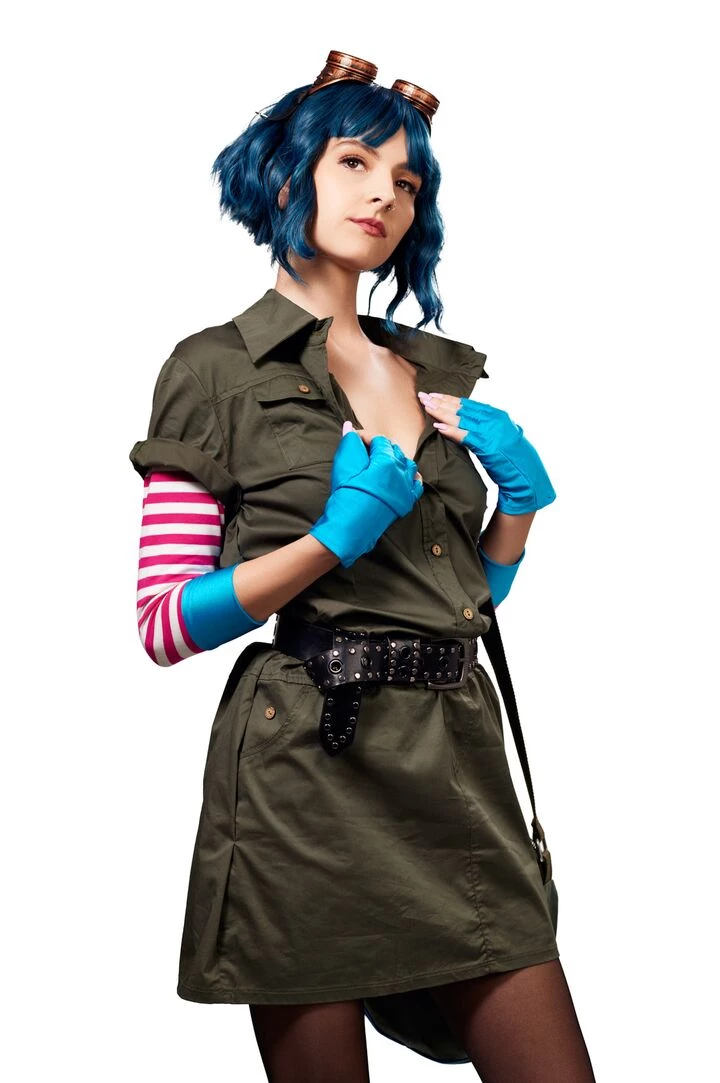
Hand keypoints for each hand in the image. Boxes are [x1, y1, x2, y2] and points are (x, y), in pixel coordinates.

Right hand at [309, 422, 423, 566]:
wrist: (350, 528)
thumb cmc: (345, 496)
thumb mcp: (344, 467)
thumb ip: (349, 444)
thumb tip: (349, 427)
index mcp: (386, 461)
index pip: (379, 440)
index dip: (365, 436)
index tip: (354, 439)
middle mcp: (401, 472)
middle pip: (395, 450)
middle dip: (380, 446)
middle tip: (365, 449)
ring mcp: (406, 488)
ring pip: (408, 464)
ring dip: (396, 459)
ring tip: (382, 461)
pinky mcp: (406, 502)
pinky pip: (416, 484)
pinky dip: (411, 476)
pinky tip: (402, 476)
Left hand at [417, 391, 555, 514]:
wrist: (526, 473)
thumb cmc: (514, 457)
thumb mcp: (503, 434)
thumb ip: (489, 426)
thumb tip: (473, 420)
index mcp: (498, 415)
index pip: (469, 404)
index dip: (450, 399)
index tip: (435, 395)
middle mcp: (494, 420)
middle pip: (462, 408)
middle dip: (441, 402)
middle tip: (424, 396)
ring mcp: (490, 432)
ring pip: (460, 419)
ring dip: (441, 412)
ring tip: (426, 407)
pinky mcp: (487, 446)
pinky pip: (465, 436)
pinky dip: (451, 431)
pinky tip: (438, 426)